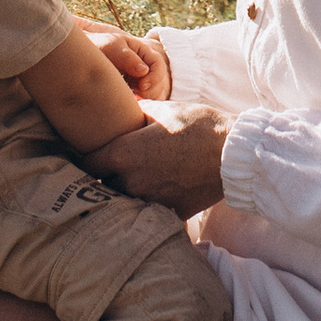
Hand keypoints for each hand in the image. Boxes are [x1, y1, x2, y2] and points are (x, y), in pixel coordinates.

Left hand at [81, 21, 170, 101]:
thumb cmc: (99, 47)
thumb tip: (144, 71)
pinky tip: (131, 104)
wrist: (85, 56)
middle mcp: (146, 66)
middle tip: (135, 95)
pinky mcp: (136, 91)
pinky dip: (142, 104)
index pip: (159, 65)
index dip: (154, 77)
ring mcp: (142, 79)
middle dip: (150, 91)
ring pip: (156, 93)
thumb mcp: (112, 48)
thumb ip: (127, 58)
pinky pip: (147, 101)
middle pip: (160, 82)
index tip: (141, 86)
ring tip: (131, 99)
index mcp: (144, 52)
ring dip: (147, 99)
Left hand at [98, 100, 228, 214]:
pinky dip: (154, 203)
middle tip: (119, 167)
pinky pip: (152, 211)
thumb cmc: (200, 127)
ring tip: (143, 179)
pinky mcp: (169, 213)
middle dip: (109, 177)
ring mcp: (149, 201)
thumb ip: (141, 111)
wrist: (234, 156)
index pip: (86, 164)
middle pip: (104, 185)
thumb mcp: (167, 110)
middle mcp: (130, 182)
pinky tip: (164, 191)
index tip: (94, 155)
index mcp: (122, 155)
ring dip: (130, 192)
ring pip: (127, 201)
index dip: (88, 159)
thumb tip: (131, 106)